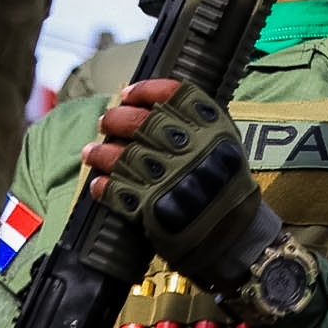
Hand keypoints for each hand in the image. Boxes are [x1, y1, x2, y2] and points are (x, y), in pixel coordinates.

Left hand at [83, 79, 280, 290]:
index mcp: (211, 129)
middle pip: (140, 121)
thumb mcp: (224, 146)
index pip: (172, 93)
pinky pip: (117, 190)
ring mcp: (169, 177)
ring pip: (122, 155)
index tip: (129, 94)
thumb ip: (196, 125)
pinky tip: (101, 184)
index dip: (144, 90)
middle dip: (116, 119)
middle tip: (106, 122)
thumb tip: (152, 108)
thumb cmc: (227, 190)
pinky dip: (104, 186)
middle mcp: (190, 148)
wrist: (235, 236)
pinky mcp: (152, 206)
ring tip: (92, 153)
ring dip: (101, 153)